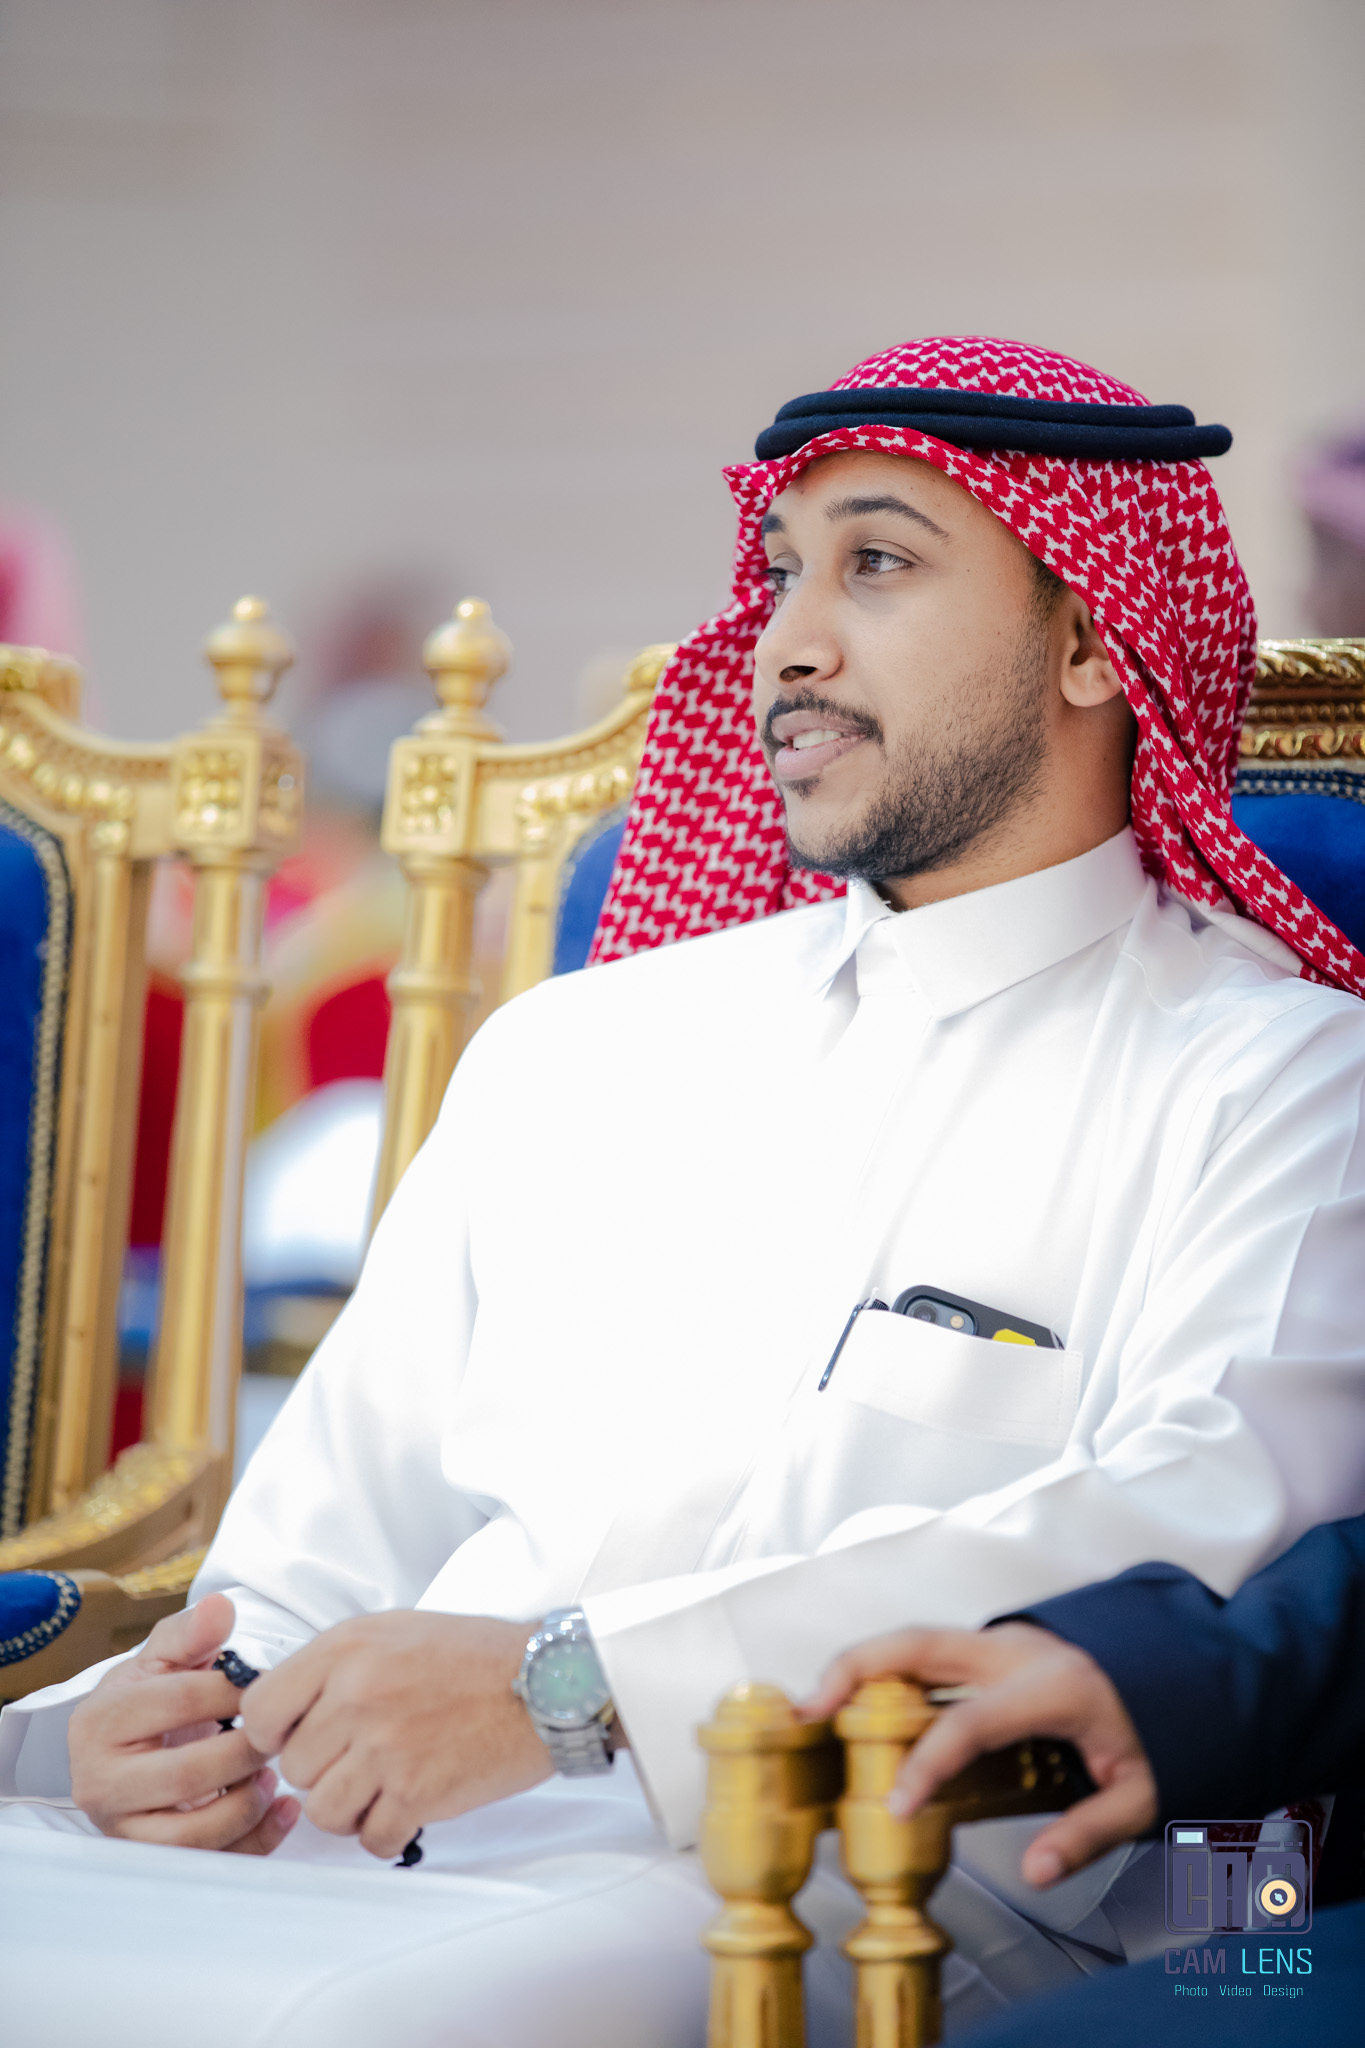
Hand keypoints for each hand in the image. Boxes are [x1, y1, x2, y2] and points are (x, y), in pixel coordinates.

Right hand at [68, 1593, 299, 1852]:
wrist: (130, 1747)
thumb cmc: (152, 1698)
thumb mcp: (164, 1657)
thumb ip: (191, 1632)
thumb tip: (221, 1607)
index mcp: (99, 1721)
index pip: (178, 1702)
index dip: (234, 1691)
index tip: (269, 1684)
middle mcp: (98, 1782)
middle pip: (187, 1774)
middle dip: (247, 1752)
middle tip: (280, 1734)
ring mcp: (122, 1828)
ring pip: (192, 1835)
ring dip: (248, 1803)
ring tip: (274, 1773)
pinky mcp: (150, 1861)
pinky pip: (208, 1864)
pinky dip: (256, 1841)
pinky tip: (283, 1809)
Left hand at [241, 1612, 550, 1858]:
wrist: (547, 1682)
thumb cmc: (474, 1656)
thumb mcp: (393, 1631)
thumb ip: (334, 1665)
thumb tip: (282, 1709)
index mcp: (346, 1649)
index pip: (259, 1711)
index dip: (274, 1733)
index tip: (299, 1738)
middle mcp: (357, 1695)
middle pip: (294, 1767)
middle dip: (324, 1770)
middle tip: (364, 1758)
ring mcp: (385, 1747)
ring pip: (323, 1811)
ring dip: (351, 1807)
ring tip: (386, 1784)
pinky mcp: (416, 1794)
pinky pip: (369, 1839)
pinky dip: (387, 1831)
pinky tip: (411, 1804)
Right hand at [803, 1622, 1156, 1887]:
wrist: (1191, 1664)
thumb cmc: (1168, 1728)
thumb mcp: (1144, 1790)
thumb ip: (1089, 1831)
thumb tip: (1037, 1871)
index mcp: (1050, 1687)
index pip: (967, 1723)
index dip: (923, 1765)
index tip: (893, 1806)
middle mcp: (1015, 1651)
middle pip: (916, 1644)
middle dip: (854, 1671)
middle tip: (807, 1711)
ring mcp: (1002, 1640)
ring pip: (914, 1638)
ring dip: (860, 1664)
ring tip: (814, 1706)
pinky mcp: (996, 1645)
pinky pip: (929, 1649)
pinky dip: (887, 1668)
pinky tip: (861, 1704)